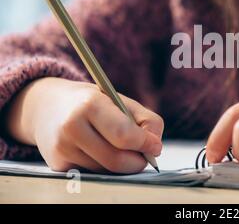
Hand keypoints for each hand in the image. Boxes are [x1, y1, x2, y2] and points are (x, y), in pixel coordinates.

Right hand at [6, 77, 163, 173]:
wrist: (48, 106)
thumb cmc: (93, 102)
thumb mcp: (120, 100)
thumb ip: (147, 120)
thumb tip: (155, 147)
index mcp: (90, 105)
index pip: (123, 134)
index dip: (145, 144)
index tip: (155, 147)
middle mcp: (72, 127)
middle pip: (116, 160)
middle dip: (137, 161)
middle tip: (145, 155)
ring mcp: (62, 148)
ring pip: (107, 170)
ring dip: (122, 164)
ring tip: (119, 147)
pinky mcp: (58, 165)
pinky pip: (94, 173)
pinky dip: (105, 167)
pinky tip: (99, 150)